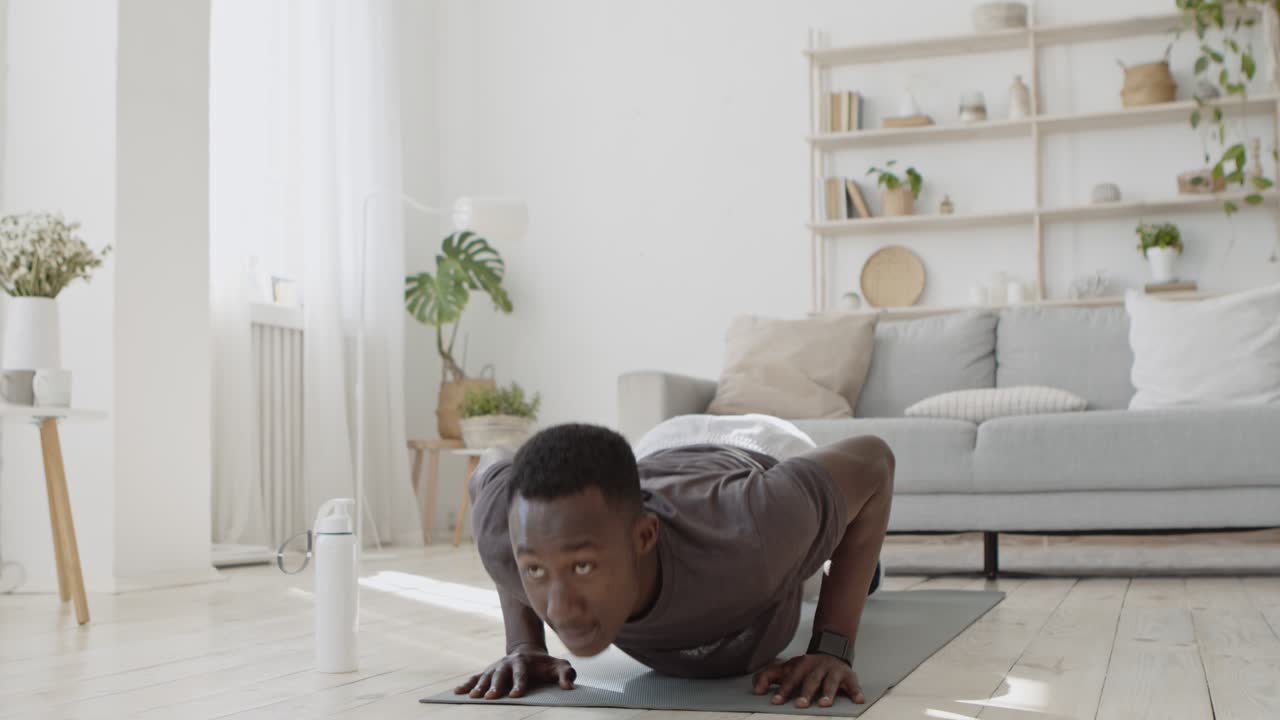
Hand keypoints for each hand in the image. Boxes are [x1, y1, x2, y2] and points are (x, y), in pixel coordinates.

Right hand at [454, 646, 575, 699]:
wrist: (529, 652)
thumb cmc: (546, 664)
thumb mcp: (560, 666)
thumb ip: (566, 675)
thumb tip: (568, 687)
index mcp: (524, 662)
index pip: (521, 674)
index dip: (519, 684)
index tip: (515, 695)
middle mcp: (508, 663)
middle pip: (500, 674)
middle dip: (495, 686)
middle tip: (490, 697)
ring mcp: (497, 666)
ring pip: (486, 676)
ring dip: (479, 686)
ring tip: (473, 697)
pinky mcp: (489, 671)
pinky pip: (476, 677)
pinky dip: (467, 684)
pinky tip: (458, 692)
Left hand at [752, 654, 864, 707]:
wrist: (831, 649)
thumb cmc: (805, 666)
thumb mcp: (787, 668)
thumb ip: (768, 676)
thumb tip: (756, 690)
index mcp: (800, 665)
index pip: (790, 678)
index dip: (782, 690)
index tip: (775, 701)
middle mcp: (817, 667)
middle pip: (810, 680)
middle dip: (805, 692)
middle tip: (800, 705)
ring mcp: (833, 670)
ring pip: (830, 682)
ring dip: (828, 693)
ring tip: (824, 704)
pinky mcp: (848, 675)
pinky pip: (853, 684)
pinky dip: (856, 691)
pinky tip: (858, 699)